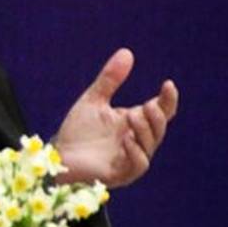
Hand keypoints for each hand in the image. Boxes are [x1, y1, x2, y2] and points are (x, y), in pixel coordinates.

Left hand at [53, 48, 178, 187]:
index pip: (161, 112)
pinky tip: (126, 139)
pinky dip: (135, 153)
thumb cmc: (78, 131)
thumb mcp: (94, 100)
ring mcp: (130, 159)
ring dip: (145, 132)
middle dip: (157, 117)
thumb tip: (127, 52)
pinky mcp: (120, 174)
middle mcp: (137, 141)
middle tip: (148, 105)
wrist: (59, 155)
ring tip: (133, 117)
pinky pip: (137, 166)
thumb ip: (110, 80)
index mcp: (134, 123)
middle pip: (159, 129)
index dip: (168, 100)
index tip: (168, 84)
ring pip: (150, 147)